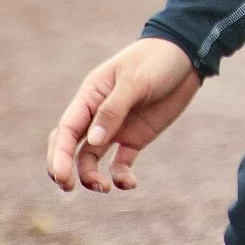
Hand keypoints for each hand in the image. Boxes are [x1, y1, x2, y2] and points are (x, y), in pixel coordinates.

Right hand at [46, 37, 199, 193]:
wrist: (186, 56)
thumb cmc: (156, 60)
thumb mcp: (135, 81)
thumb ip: (113, 110)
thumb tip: (93, 140)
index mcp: (90, 96)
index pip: (66, 130)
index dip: (58, 155)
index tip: (61, 177)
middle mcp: (97, 115)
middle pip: (70, 146)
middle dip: (63, 168)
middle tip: (68, 187)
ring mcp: (115, 128)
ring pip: (91, 159)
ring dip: (91, 176)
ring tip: (106, 188)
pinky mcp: (135, 137)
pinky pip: (121, 162)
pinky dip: (120, 175)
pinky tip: (129, 183)